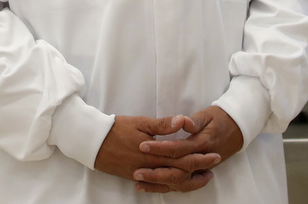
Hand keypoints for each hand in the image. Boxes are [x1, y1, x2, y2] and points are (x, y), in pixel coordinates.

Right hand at [93, 115, 219, 193]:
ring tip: (201, 177)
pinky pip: (157, 185)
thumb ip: (162, 125)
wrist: (93, 142)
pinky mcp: (136, 177)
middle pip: (180, 172)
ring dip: (188, 181)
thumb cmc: (116, 128)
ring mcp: (143, 174)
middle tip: (214, 166)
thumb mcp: (140, 122)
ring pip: (170, 182)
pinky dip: (170, 185)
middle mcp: (150, 167)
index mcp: (153, 152)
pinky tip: (178, 183)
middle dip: (199, 169)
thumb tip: (182, 121)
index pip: (182, 158)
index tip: (214, 155)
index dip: (200, 158)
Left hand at [134, 106, 243, 191]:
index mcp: (201, 143)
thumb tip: (182, 121)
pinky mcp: (200, 172)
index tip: (142, 145)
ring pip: (180, 182)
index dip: (159, 148)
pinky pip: (184, 184)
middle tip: (136, 171)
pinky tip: (153, 186)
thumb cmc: (220, 119)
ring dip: (159, 183)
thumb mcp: (207, 115)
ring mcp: (201, 168)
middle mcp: (201, 159)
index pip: (178, 148)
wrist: (238, 129)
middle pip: (177, 171)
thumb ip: (194, 121)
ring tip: (140, 182)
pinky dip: (169, 186)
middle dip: (155, 172)